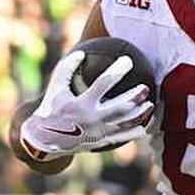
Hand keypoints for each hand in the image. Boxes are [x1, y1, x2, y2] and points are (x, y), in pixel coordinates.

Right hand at [20, 50, 153, 156]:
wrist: (44, 140)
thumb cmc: (51, 108)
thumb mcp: (55, 87)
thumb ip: (67, 68)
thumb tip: (82, 52)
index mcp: (82, 104)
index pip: (104, 83)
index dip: (118, 70)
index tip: (127, 60)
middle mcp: (93, 119)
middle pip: (121, 107)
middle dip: (136, 96)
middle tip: (145, 86)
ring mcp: (99, 133)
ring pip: (126, 124)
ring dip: (141, 114)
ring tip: (150, 104)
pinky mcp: (102, 142)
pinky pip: (124, 138)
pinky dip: (137, 130)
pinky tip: (147, 123)